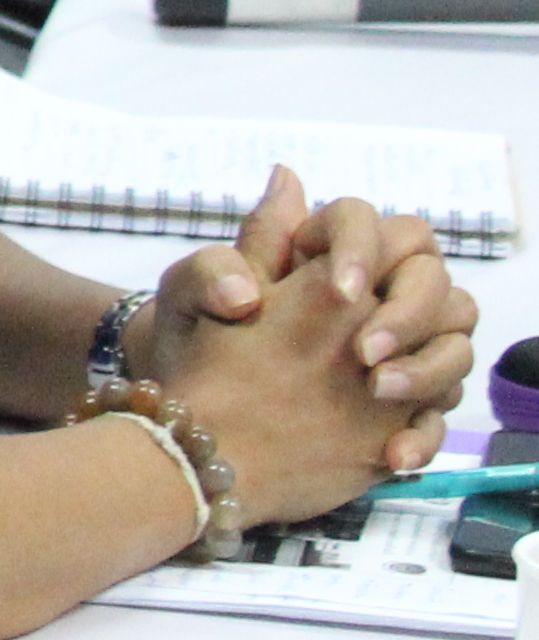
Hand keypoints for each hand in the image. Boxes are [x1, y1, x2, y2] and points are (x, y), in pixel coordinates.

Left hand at [152, 170, 481, 461]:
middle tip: (363, 351)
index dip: (364, 246)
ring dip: (428, 368)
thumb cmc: (187, 336)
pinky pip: (438, 417)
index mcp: (319, 256)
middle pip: (432, 277)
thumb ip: (233, 246)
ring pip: (453, 344)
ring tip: (378, 392)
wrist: (188, 409)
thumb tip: (282, 184)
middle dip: (409, 310)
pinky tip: (392, 455)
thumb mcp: (187, 294)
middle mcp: (369, 297)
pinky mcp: (401, 408)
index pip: (368, 222)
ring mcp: (394, 353)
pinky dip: (424, 435)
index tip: (341, 288)